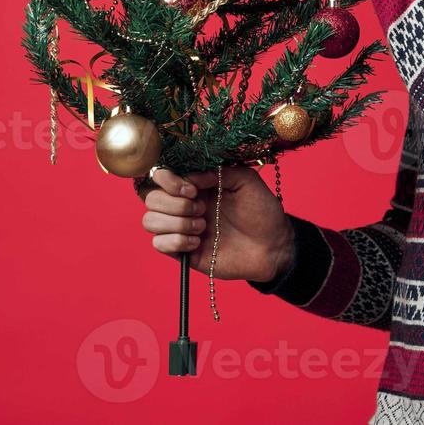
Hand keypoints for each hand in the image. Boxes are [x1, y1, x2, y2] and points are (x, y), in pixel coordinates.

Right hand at [138, 165, 293, 283]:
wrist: (274, 246)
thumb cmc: (263, 211)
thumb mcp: (246, 181)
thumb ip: (219, 172)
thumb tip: (190, 177)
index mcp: (197, 185)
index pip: (162, 176)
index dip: (169, 181)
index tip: (192, 190)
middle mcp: (184, 205)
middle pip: (150, 199)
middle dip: (174, 204)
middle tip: (202, 209)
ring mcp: (182, 229)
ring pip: (150, 221)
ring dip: (175, 223)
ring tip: (203, 227)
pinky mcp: (183, 252)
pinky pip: (159, 245)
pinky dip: (176, 242)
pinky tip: (198, 243)